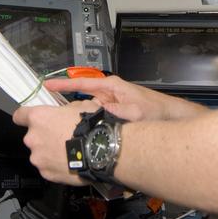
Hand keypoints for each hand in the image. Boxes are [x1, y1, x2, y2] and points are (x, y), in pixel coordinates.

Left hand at [12, 102, 92, 184]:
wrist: (101, 150)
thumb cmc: (91, 126)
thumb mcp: (80, 106)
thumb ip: (66, 109)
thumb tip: (67, 112)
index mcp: (38, 118)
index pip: (19, 115)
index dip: (24, 117)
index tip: (28, 119)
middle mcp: (33, 138)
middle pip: (32, 136)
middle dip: (44, 136)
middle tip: (61, 137)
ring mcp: (38, 157)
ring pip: (40, 153)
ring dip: (49, 152)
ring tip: (68, 152)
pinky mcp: (46, 173)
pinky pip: (48, 167)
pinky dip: (56, 165)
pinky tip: (69, 162)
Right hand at [42, 75, 192, 121]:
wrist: (170, 118)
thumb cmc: (156, 110)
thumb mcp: (135, 111)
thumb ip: (117, 112)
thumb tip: (98, 112)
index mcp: (111, 87)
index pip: (81, 83)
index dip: (63, 84)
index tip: (47, 85)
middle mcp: (109, 93)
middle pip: (80, 97)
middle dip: (65, 104)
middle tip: (48, 111)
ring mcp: (110, 104)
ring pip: (86, 110)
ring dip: (77, 118)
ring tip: (61, 126)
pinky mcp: (113, 115)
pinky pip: (94, 118)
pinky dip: (88, 125)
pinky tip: (82, 135)